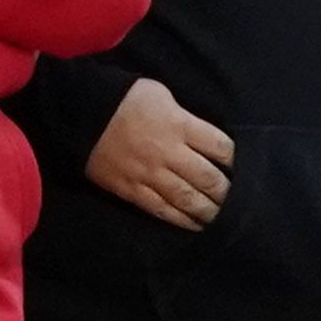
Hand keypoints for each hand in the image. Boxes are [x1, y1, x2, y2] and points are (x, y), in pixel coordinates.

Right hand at [91, 75, 234, 229]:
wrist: (81, 113)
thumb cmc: (125, 98)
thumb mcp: (162, 95)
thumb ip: (184, 117)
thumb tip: (200, 136)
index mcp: (180, 125)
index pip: (220, 147)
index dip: (234, 160)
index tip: (239, 168)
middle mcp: (170, 153)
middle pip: (209, 179)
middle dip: (226, 191)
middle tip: (236, 199)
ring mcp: (151, 175)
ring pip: (188, 200)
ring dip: (209, 211)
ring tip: (221, 217)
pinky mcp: (133, 191)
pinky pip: (163, 210)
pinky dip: (182, 221)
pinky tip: (195, 225)